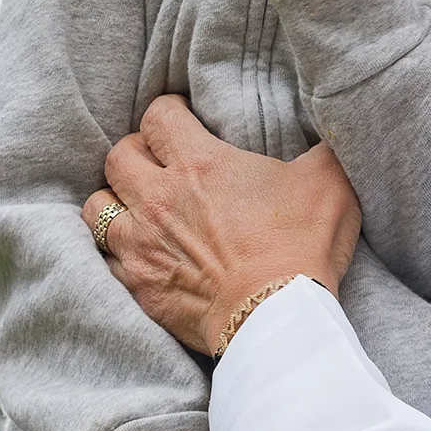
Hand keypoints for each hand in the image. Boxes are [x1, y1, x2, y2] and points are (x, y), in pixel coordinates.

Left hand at [84, 95, 361, 355]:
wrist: (275, 317)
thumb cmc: (301, 245)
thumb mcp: (328, 181)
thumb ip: (323, 147)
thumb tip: (333, 129)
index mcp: (198, 162)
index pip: (158, 116)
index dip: (168, 113)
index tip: (181, 123)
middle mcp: (158, 197)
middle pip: (118, 156)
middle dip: (136, 154)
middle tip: (158, 166)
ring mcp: (141, 244)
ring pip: (96, 207)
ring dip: (114, 203)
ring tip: (137, 210)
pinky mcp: (137, 286)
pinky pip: (104, 261)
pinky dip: (117, 254)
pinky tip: (138, 255)